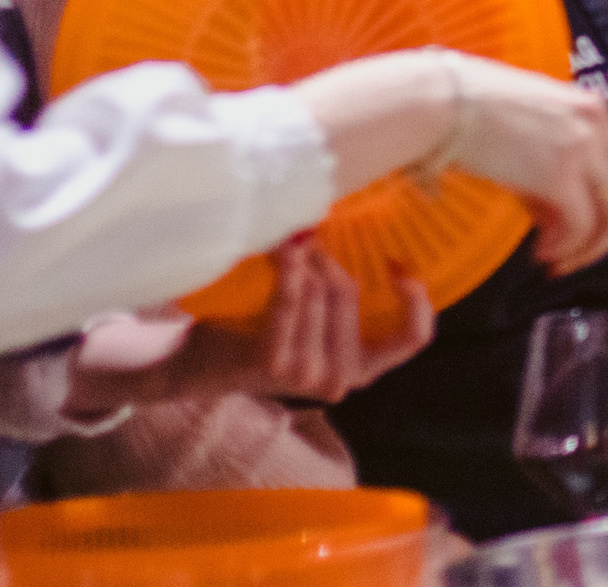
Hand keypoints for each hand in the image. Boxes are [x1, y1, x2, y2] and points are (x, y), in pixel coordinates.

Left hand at [70, 237, 434, 410]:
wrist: (192, 367)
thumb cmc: (257, 335)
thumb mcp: (315, 321)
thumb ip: (342, 295)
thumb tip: (364, 226)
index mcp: (360, 370)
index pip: (414, 338)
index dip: (415, 297)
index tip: (396, 262)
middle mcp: (341, 380)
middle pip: (355, 295)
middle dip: (331, 259)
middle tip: (308, 240)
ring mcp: (309, 375)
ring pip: (324, 292)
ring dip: (305, 260)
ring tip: (288, 244)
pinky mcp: (276, 364)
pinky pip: (293, 299)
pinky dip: (289, 269)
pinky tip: (283, 249)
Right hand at [433, 53, 607, 275]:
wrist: (440, 100)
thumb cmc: (471, 110)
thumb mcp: (530, 129)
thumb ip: (552, 167)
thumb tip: (554, 216)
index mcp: (596, 110)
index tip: (586, 232)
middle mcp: (598, 126)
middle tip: (576, 257)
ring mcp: (583, 148)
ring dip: (588, 250)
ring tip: (554, 260)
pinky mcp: (559, 173)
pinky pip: (580, 226)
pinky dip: (565, 248)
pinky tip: (540, 254)